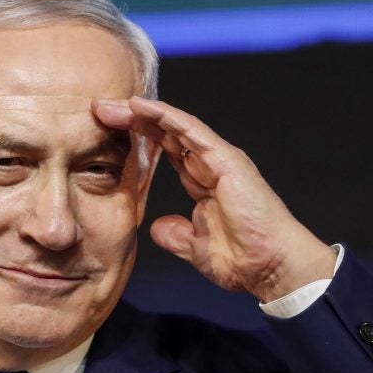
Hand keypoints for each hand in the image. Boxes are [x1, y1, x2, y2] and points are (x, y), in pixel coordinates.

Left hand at [93, 96, 335, 301]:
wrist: (273, 268)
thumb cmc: (244, 260)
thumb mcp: (197, 249)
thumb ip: (177, 235)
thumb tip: (157, 228)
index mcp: (203, 183)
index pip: (166, 152)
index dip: (138, 139)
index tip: (106, 133)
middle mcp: (210, 166)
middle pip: (166, 134)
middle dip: (133, 121)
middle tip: (100, 110)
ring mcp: (219, 160)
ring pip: (175, 126)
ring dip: (143, 114)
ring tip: (113, 104)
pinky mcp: (226, 160)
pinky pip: (191, 131)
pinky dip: (165, 117)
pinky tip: (140, 108)